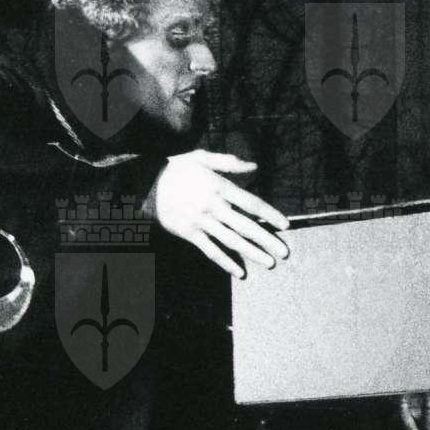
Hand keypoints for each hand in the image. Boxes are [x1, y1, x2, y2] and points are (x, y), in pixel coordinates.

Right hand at [147, 150, 290, 277]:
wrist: (145, 184)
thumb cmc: (176, 168)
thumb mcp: (202, 157)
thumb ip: (229, 162)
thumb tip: (254, 167)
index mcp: (219, 187)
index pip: (251, 203)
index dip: (270, 214)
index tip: (285, 225)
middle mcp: (213, 207)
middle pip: (246, 226)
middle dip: (267, 240)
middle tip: (284, 252)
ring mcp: (201, 222)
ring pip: (232, 241)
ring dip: (252, 253)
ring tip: (269, 263)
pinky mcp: (190, 234)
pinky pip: (211, 251)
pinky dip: (226, 262)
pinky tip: (240, 272)